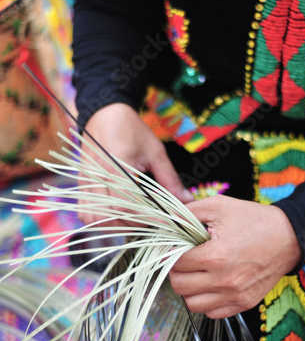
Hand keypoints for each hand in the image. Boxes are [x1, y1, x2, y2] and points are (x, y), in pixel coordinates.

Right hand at [77, 103, 191, 226]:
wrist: (105, 114)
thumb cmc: (132, 131)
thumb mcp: (156, 152)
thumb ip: (170, 180)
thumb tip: (187, 201)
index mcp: (117, 165)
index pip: (125, 204)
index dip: (144, 218)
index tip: (161, 221)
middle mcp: (98, 176)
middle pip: (108, 216)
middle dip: (130, 225)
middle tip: (148, 220)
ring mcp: (86, 181)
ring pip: (94, 219)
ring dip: (113, 225)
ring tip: (132, 219)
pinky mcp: (81, 184)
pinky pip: (84, 213)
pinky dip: (98, 221)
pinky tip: (115, 215)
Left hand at [169, 195, 301, 318]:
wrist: (289, 237)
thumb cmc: (254, 220)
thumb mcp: (218, 206)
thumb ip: (186, 212)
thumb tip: (162, 218)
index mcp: (215, 256)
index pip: (175, 263)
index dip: (170, 254)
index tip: (175, 248)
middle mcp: (224, 280)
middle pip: (179, 286)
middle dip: (176, 271)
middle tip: (184, 260)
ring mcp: (235, 295)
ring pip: (192, 304)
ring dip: (189, 289)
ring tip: (197, 273)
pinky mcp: (244, 303)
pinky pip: (212, 313)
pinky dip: (206, 301)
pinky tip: (211, 284)